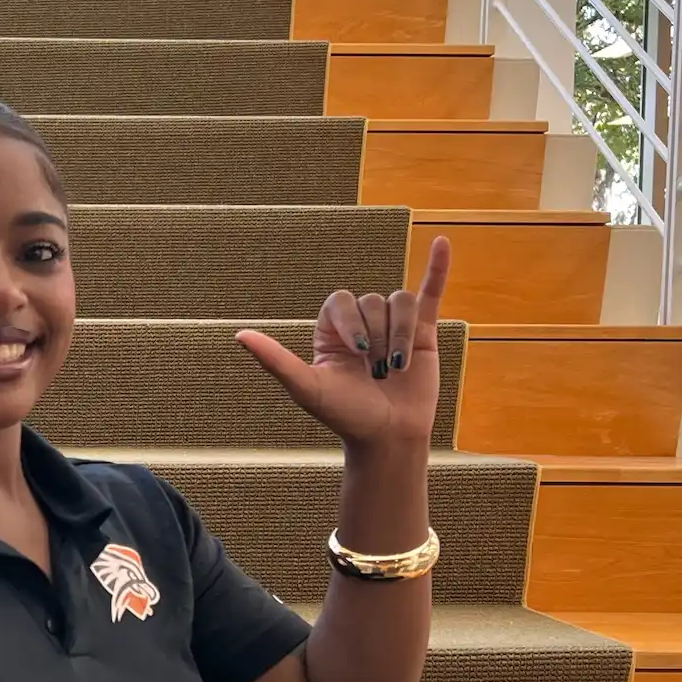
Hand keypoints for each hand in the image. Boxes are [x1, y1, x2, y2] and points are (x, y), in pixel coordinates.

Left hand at [236, 236, 449, 453]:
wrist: (387, 437)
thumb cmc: (345, 415)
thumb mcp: (307, 388)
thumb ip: (275, 360)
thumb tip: (239, 336)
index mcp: (332, 329)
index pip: (342, 301)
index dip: (353, 322)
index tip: (359, 354)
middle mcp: (362, 323)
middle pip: (374, 302)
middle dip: (379, 339)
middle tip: (378, 374)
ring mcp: (394, 324)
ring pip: (401, 302)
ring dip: (402, 335)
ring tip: (399, 367)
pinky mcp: (424, 331)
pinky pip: (430, 292)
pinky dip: (438, 268)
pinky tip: (442, 243)